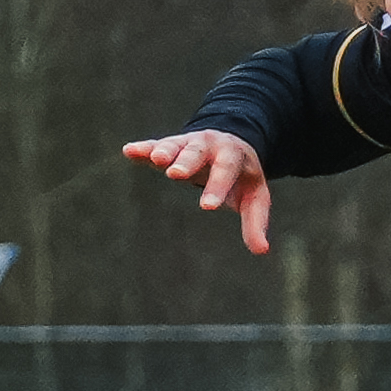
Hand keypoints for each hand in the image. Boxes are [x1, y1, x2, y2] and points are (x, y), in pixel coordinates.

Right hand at [119, 130, 274, 254]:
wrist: (233, 140)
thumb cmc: (242, 176)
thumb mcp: (254, 196)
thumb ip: (255, 222)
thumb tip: (261, 250)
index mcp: (232, 156)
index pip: (225, 170)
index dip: (216, 187)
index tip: (207, 206)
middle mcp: (209, 145)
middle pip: (197, 153)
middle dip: (186, 162)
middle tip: (174, 174)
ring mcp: (188, 143)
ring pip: (175, 146)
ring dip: (164, 151)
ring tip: (154, 160)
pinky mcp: (171, 145)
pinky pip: (155, 145)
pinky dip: (143, 148)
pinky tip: (129, 151)